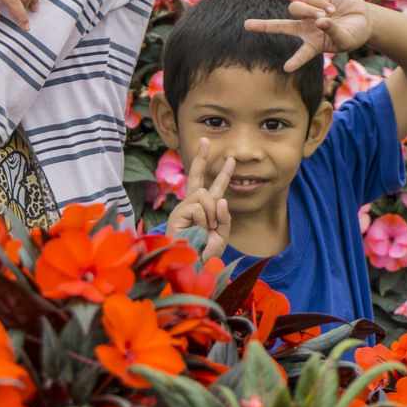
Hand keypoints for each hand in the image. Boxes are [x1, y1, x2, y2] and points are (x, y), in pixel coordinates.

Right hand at [165, 138, 233, 261]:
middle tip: (205, 140)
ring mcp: (185, 207)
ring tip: (206, 230)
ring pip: (206, 196)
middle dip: (201, 157)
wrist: (193, 266)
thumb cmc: (206, 253)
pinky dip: (203, 221)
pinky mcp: (179, 212)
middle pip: (198, 176)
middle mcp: (193, 204)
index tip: (228, 158)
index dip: (222, 172)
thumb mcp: (222, 234)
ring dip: (210, 215)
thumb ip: (224, 216)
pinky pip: (199, 207)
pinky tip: (197, 230)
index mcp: (205, 209)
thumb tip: (220, 199)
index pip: (214, 186)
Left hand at [244, 0, 372, 70]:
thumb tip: (320, 21)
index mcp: (312, 43)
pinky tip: (332, 10)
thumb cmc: (353, 34)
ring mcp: (309, 12)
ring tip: (324, 17)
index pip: (301, 54)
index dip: (296, 61)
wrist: (362, 18)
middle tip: (246, 25)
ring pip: (295, 8)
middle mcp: (306, 28)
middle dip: (263, 26)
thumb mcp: (346, 40)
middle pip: (280, 26)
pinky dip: (321, 4)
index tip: (287, 69)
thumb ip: (333, 33)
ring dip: (308, 12)